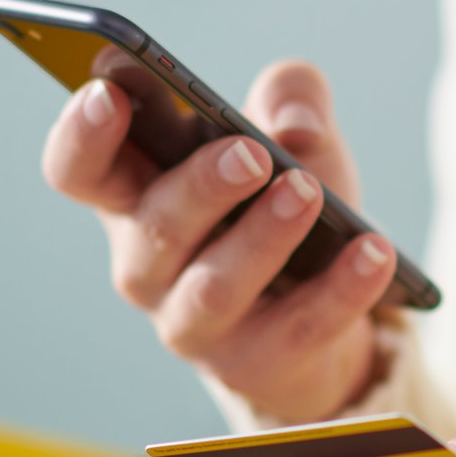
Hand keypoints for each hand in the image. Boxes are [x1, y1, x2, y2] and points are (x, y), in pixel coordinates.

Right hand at [42, 59, 394, 423]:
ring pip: (216, 287)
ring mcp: (195, 324)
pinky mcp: (257, 365)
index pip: (79, 170)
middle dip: (202, 186)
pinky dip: (341, 289)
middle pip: (154, 227)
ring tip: (306, 192)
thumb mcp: (289, 133)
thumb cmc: (281, 200)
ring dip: (263, 238)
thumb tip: (297, 126)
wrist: (323, 304)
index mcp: (136, 195)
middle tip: (252, 154)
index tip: (109, 91)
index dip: (82, 135)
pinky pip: (300, 327)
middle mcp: (149, 265)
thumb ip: (290, 95)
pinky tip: (376, 251)